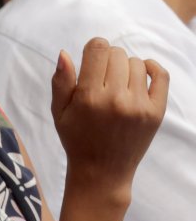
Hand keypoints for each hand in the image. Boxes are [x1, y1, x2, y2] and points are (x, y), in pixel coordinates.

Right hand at [51, 38, 168, 198]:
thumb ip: (61, 82)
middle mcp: (116, 99)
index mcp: (89, 97)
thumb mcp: (59, 112)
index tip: (90, 58)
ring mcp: (139, 106)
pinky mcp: (156, 112)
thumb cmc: (76, 139)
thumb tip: (65, 53)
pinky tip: (141, 72)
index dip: (93, 48)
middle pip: (117, 54)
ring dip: (126, 67)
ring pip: (136, 63)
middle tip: (102, 76)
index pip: (98, 49)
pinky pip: (160, 75)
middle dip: (107, 59)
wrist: (102, 171)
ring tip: (117, 82)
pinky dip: (151, 67)